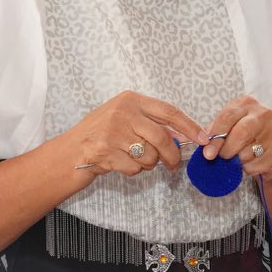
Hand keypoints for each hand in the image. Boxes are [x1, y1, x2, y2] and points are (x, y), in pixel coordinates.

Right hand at [66, 92, 202, 178]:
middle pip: (163, 137)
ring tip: (132, 159)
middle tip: (173, 165)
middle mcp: (123, 112)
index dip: (189, 126)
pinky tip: (119, 165)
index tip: (203, 138)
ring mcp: (113, 132)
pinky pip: (135, 168)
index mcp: (130, 100)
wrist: (67, 152)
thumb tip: (182, 137)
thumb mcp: (123, 120)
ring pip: (150, 155)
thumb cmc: (99, 135)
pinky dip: (133, 171)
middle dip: (172, 155)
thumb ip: (149, 123)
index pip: (169, 111)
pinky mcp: (106, 152)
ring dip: (147, 164)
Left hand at [203, 96, 271, 181]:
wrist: (269, 147)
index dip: (215, 136)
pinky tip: (249, 162)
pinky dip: (247, 168)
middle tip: (220, 158)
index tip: (207, 152)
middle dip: (226, 149)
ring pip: (248, 152)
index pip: (228, 117)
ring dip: (237, 160)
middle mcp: (263, 115)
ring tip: (238, 157)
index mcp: (246, 104)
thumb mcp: (228, 126)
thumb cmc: (243, 134)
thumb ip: (215, 131)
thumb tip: (205, 143)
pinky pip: (256, 165)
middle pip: (241, 133)